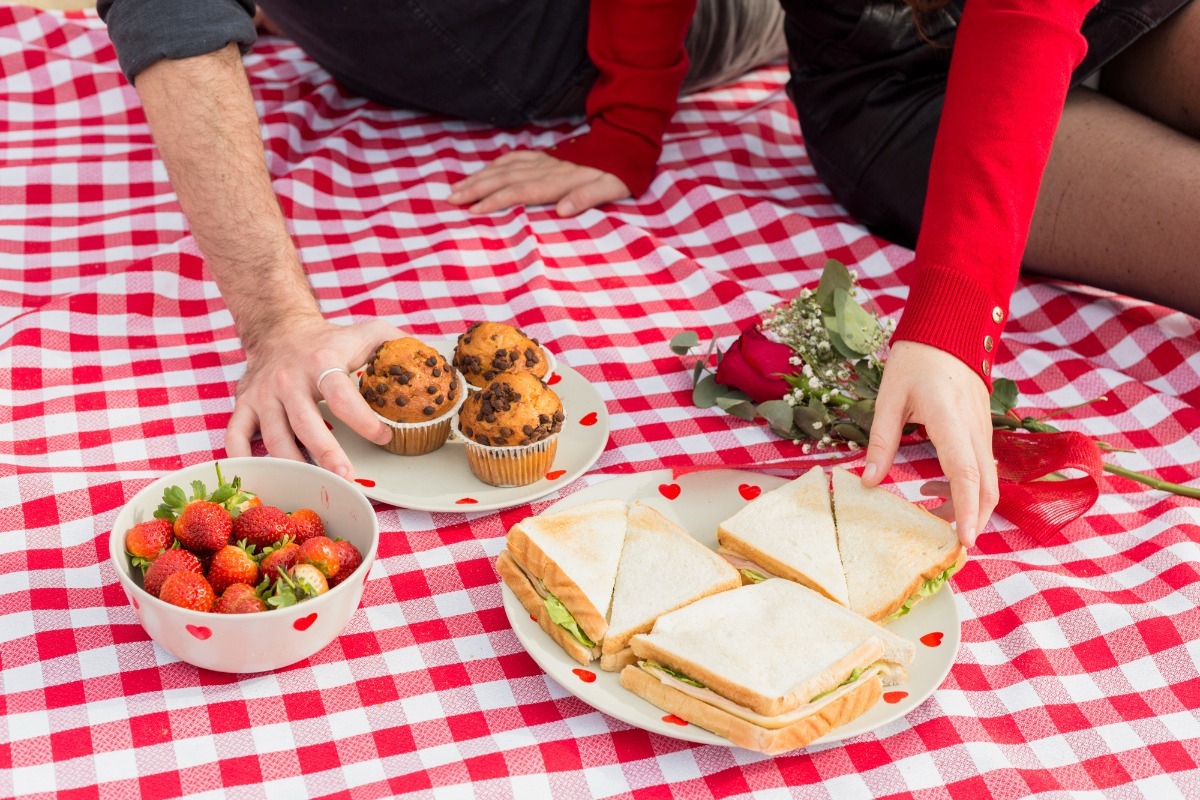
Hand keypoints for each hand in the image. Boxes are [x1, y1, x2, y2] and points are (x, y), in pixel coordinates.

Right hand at [225, 315, 403, 478]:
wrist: (279, 327)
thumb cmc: (331, 339)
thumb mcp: (368, 333)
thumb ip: (399, 345)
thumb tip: (436, 361)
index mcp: (321, 361)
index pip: (341, 396)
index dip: (363, 420)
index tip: (384, 437)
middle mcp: (288, 379)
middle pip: (305, 424)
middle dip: (327, 454)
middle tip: (348, 479)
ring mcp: (262, 394)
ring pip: (273, 438)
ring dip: (296, 465)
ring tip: (317, 485)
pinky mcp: (243, 405)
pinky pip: (235, 436)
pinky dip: (244, 459)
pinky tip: (266, 477)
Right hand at [447, 150, 629, 215]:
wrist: (626, 140)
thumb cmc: (620, 171)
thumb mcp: (612, 187)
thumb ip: (587, 198)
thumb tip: (563, 210)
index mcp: (559, 180)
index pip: (520, 192)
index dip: (495, 201)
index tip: (473, 209)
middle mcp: (546, 168)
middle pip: (504, 178)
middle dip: (475, 189)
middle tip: (451, 199)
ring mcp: (544, 159)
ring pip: (504, 167)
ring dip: (479, 177)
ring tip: (457, 188)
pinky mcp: (545, 154)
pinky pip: (514, 158)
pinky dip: (495, 165)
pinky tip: (484, 171)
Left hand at [862, 341, 997, 547]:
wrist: (948, 331)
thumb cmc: (915, 361)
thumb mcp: (889, 399)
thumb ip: (881, 442)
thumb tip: (869, 483)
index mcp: (951, 419)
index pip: (966, 474)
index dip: (965, 510)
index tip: (963, 540)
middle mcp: (976, 428)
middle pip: (988, 486)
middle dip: (973, 520)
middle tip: (949, 544)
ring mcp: (984, 429)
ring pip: (989, 479)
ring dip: (967, 504)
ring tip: (929, 512)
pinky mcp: (982, 429)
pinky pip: (982, 466)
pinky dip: (966, 486)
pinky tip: (933, 488)